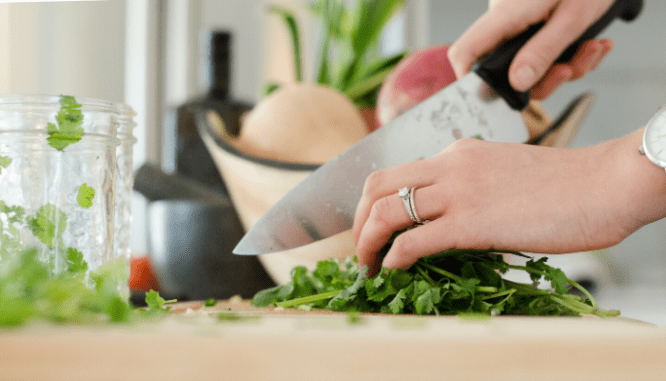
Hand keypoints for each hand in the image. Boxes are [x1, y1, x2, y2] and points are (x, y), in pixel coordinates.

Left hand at [352, 129, 665, 275]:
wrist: (603, 184)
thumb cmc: (561, 185)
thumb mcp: (501, 172)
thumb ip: (468, 186)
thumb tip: (443, 218)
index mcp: (456, 154)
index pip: (394, 173)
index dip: (371, 203)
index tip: (371, 229)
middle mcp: (449, 166)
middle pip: (376, 186)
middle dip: (357, 221)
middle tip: (360, 249)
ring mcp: (458, 192)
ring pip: (386, 212)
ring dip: (367, 243)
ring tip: (368, 266)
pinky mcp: (471, 222)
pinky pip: (413, 241)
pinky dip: (393, 258)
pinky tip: (393, 269)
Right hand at [447, 0, 615, 98]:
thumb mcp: (572, 17)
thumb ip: (543, 51)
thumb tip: (517, 83)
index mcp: (506, 15)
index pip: (466, 52)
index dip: (469, 79)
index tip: (491, 98)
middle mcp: (507, 22)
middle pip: (506, 70)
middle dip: (545, 79)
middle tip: (570, 69)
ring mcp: (521, 26)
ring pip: (532, 67)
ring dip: (568, 66)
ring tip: (593, 47)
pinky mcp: (537, 28)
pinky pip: (546, 55)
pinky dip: (573, 55)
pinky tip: (592, 43)